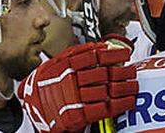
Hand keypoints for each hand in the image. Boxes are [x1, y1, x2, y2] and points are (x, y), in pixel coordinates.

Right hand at [20, 37, 136, 131]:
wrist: (30, 110)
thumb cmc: (44, 86)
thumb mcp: (54, 64)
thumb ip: (75, 54)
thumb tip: (100, 47)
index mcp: (64, 65)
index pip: (94, 57)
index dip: (113, 54)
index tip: (125, 53)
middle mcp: (69, 80)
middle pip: (104, 74)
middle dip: (123, 72)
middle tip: (132, 71)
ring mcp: (73, 98)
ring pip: (106, 91)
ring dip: (125, 88)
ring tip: (134, 86)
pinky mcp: (76, 116)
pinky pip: (103, 109)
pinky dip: (119, 105)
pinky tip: (128, 102)